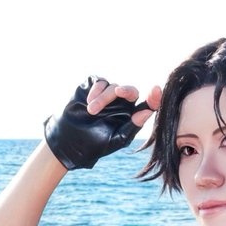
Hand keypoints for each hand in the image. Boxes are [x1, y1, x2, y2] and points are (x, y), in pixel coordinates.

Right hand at [43, 76, 160, 169]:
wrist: (69, 141)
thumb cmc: (95, 143)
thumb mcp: (117, 139)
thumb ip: (132, 126)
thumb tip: (147, 112)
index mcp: (131, 116)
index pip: (147, 105)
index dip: (154, 97)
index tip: (156, 90)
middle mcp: (121, 103)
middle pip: (130, 91)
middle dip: (125, 91)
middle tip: (118, 92)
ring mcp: (107, 94)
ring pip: (113, 86)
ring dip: (103, 97)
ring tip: (91, 111)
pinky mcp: (93, 88)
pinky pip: (99, 81)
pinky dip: (95, 89)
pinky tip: (88, 101)